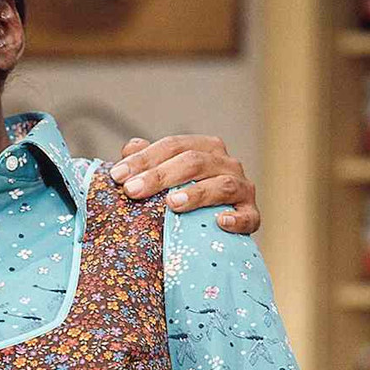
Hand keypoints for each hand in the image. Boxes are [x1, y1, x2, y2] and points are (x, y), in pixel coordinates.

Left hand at [109, 135, 259, 233]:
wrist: (217, 223)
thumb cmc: (183, 192)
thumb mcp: (163, 174)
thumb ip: (147, 160)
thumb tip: (131, 148)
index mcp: (203, 147)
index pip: (171, 146)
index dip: (143, 159)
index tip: (117, 176)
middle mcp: (226, 163)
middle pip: (193, 162)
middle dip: (159, 176)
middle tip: (132, 191)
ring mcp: (242, 188)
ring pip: (222, 185)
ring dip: (197, 193)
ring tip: (171, 203)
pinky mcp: (252, 214)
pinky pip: (249, 216)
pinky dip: (236, 219)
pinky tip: (219, 222)